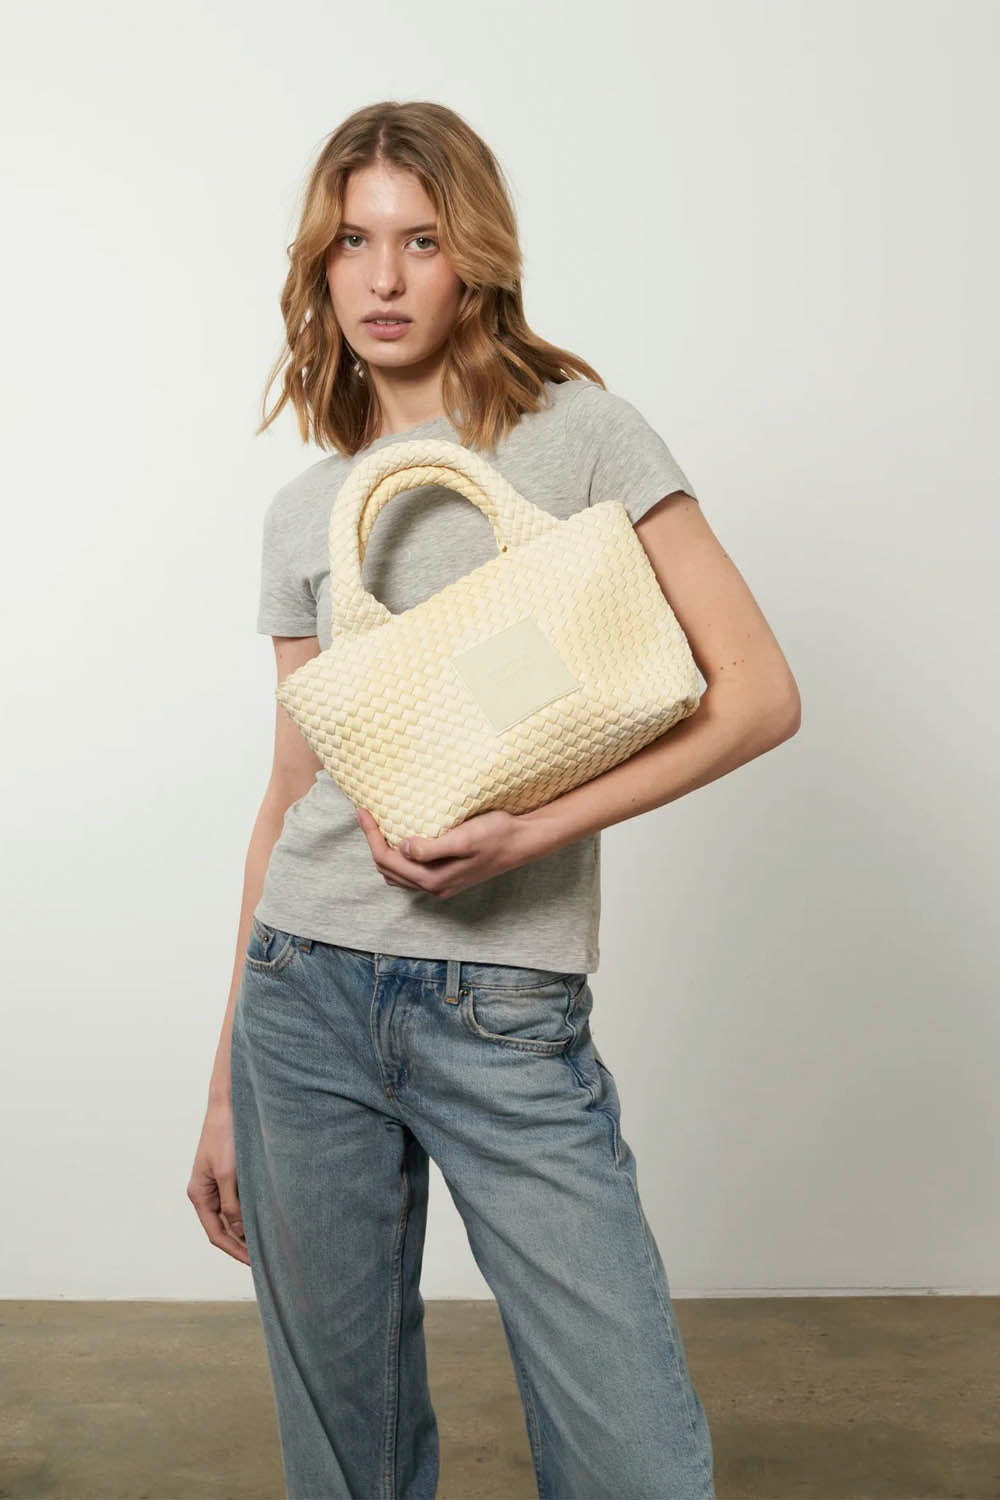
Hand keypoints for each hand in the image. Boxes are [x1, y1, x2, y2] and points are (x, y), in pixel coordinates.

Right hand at [187, 1099, 250, 1266]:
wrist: (230, 1103)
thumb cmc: (225, 1134)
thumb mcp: (228, 1172)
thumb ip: (232, 1203)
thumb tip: (240, 1231)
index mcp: (198, 1194)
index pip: (216, 1234)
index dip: (234, 1250)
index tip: (254, 1262)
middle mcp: (206, 1192)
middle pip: (224, 1227)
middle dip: (242, 1243)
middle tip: (265, 1258)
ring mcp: (217, 1183)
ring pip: (232, 1214)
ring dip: (247, 1227)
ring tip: (268, 1241)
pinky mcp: (230, 1173)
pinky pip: (239, 1199)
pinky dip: (251, 1210)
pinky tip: (266, 1216)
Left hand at [354, 805, 539, 899]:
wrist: (523, 841)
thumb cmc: (497, 834)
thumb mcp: (464, 838)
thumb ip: (432, 847)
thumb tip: (402, 847)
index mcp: (433, 878)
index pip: (388, 859)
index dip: (371, 835)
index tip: (363, 811)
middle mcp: (434, 887)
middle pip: (388, 869)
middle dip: (373, 843)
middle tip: (366, 815)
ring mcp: (441, 885)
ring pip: (398, 875)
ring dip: (384, 853)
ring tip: (378, 827)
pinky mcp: (448, 878)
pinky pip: (412, 873)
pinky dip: (399, 859)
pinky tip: (403, 840)